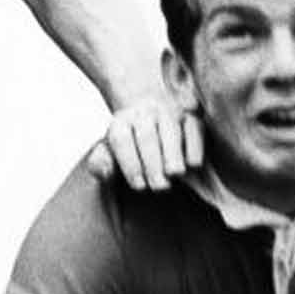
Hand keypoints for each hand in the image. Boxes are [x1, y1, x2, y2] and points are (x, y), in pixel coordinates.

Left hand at [85, 91, 200, 191]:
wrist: (146, 107)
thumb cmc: (128, 141)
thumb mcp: (107, 151)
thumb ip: (100, 163)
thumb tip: (105, 172)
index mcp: (120, 122)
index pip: (121, 141)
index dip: (130, 164)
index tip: (139, 185)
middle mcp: (144, 113)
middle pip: (147, 137)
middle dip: (153, 163)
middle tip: (159, 186)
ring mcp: (169, 111)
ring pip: (171, 130)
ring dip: (173, 153)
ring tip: (175, 173)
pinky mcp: (191, 115)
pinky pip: (194, 128)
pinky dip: (194, 145)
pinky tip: (193, 164)